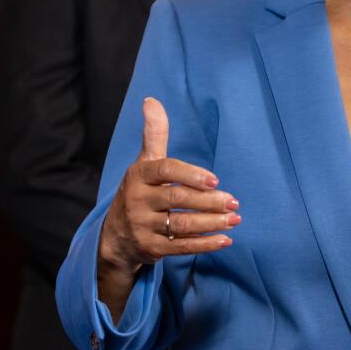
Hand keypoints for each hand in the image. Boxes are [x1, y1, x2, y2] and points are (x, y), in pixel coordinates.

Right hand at [96, 98, 239, 315]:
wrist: (115, 237)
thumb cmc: (140, 191)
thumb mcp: (144, 162)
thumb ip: (154, 134)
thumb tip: (151, 100)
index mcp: (139, 175)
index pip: (166, 171)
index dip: (191, 174)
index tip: (215, 180)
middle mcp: (138, 201)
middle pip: (178, 199)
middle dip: (209, 201)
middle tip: (234, 201)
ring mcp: (143, 226)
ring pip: (182, 225)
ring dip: (212, 223)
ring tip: (235, 218)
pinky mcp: (150, 249)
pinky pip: (181, 247)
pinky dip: (205, 244)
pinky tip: (225, 239)